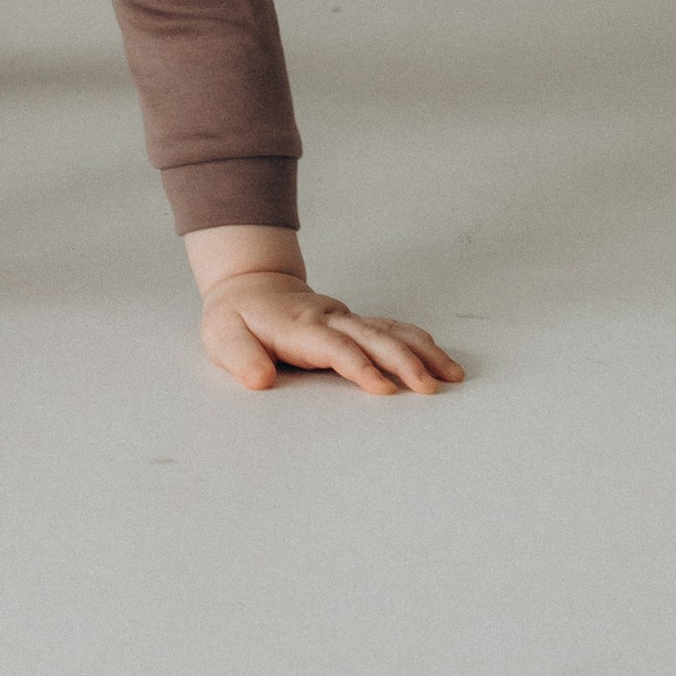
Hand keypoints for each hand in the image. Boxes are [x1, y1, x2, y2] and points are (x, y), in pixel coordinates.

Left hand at [197, 262, 463, 395]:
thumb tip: (259, 380)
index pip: (334, 347)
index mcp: (298, 325)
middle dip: (404, 361)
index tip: (384, 389)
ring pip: (392, 331)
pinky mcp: (357, 323)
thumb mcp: (223, 337)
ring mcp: (346, 318)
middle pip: (373, 337)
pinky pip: (394, 330)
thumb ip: (240, 358)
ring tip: (452, 376)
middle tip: (430, 388)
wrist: (250, 286)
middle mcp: (329, 318)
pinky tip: (444, 362)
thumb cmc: (237, 319)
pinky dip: (421, 344)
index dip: (359, 366)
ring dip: (423, 352)